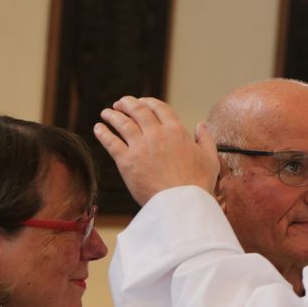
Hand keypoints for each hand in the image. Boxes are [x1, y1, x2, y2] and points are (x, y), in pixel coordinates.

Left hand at [94, 97, 220, 204]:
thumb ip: (206, 139)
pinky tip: (98, 128)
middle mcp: (156, 134)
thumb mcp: (210, 159)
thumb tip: (202, 125)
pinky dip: (103, 133)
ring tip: (106, 112)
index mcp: (176, 131)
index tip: (141, 102)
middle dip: (127, 103)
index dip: (148, 102)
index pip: (159, 108)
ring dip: (113, 115)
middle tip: (120, 103)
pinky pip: (111, 143)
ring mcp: (140, 147)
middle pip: (138, 111)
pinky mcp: (127, 162)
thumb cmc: (198, 184)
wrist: (182, 204)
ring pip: (122, 123)